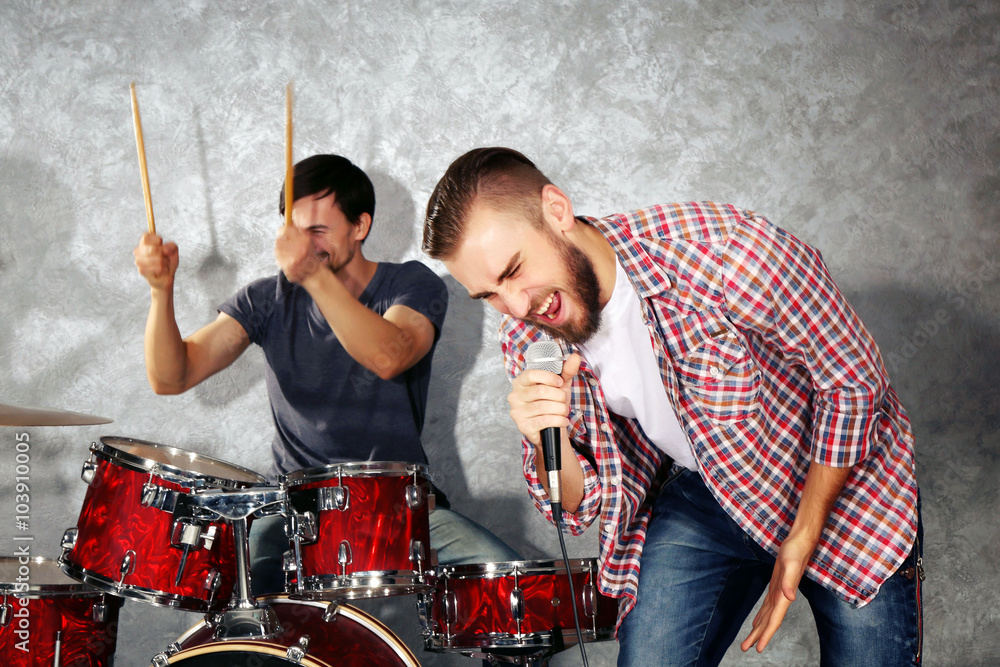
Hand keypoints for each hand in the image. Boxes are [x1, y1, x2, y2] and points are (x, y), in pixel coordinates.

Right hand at [134, 232, 177, 290]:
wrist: (166, 276)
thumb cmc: (168, 261)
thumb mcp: (173, 250)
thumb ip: (171, 246)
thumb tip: (164, 250)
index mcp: (145, 243)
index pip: (146, 237)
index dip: (156, 241)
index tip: (162, 245)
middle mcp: (138, 251)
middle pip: (153, 249)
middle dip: (163, 255)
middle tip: (164, 258)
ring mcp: (138, 261)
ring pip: (158, 260)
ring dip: (165, 263)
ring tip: (163, 265)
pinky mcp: (142, 271)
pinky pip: (158, 269)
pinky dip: (164, 270)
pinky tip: (161, 271)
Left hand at [274, 225, 320, 283]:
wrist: (314, 273)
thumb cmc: (309, 256)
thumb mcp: (308, 241)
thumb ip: (298, 232)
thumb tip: (286, 223)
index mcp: (305, 240)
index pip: (285, 230)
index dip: (280, 231)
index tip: (280, 233)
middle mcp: (300, 248)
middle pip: (278, 240)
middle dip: (279, 243)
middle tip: (283, 247)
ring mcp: (294, 258)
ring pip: (276, 251)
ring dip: (279, 253)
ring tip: (286, 255)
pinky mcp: (289, 266)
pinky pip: (277, 260)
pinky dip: (280, 261)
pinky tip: (287, 262)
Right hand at [508, 352, 580, 444]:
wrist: (551, 428)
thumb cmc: (553, 403)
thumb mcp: (560, 386)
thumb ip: (566, 371)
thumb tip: (575, 357)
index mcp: (521, 382)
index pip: (531, 374)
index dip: (548, 377)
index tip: (560, 382)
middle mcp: (515, 396)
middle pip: (540, 391)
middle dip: (558, 396)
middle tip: (563, 400)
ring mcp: (517, 411)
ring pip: (543, 407)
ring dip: (560, 409)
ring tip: (563, 411)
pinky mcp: (523, 426)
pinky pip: (544, 420)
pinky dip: (558, 420)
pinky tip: (562, 420)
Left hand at [740, 532, 815, 652]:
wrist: (799, 543)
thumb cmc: (796, 552)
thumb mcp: (791, 565)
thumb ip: (790, 581)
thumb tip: (790, 597)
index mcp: (784, 597)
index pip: (774, 620)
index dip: (766, 634)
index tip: (758, 648)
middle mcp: (781, 598)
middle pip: (768, 622)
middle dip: (757, 635)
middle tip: (744, 648)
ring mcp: (778, 593)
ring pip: (767, 615)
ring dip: (758, 628)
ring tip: (749, 640)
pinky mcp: (776, 587)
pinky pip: (767, 606)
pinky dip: (761, 616)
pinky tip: (756, 622)